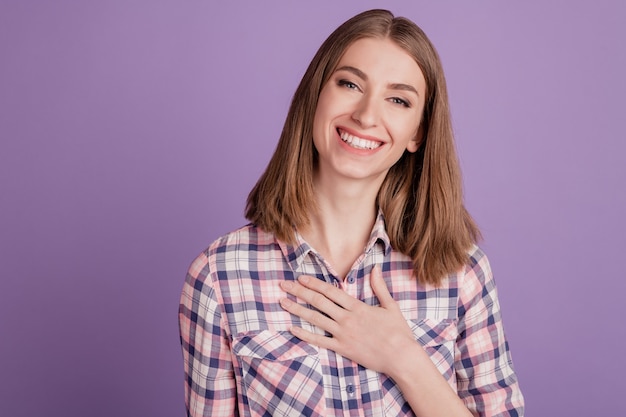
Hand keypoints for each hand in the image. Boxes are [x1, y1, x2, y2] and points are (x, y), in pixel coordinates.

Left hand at [279, 266, 417, 376]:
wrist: (401, 357)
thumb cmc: (398, 332)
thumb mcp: (390, 306)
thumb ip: (380, 287)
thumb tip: (375, 268)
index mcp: (357, 307)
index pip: (331, 291)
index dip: (314, 283)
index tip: (301, 278)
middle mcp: (347, 318)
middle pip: (318, 302)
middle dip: (300, 292)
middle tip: (284, 285)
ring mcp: (343, 334)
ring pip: (315, 319)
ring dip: (298, 310)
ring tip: (283, 302)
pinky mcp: (342, 348)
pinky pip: (319, 341)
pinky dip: (305, 335)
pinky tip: (293, 328)